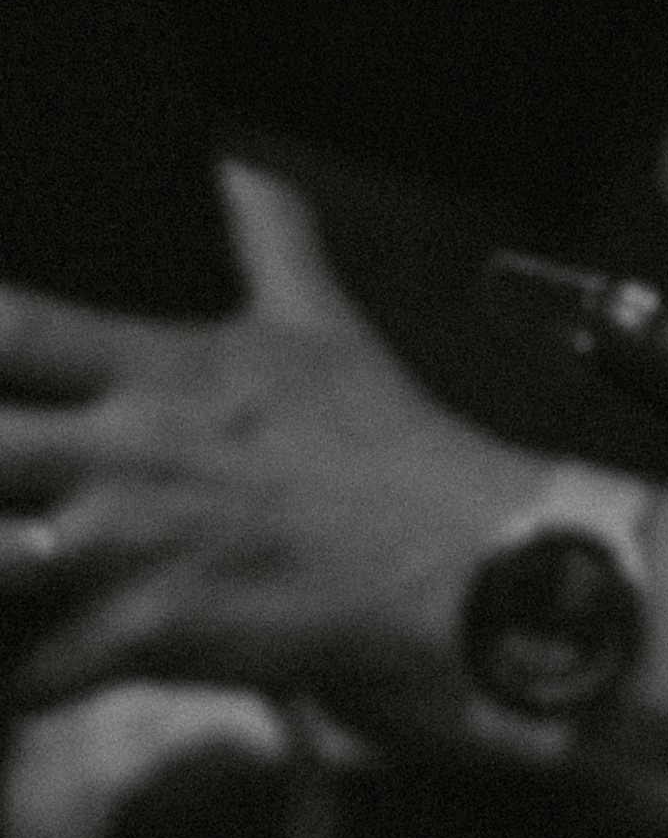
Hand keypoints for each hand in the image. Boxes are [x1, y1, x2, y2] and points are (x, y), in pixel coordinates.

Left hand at [0, 180, 517, 722]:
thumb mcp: (324, 322)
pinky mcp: (142, 639)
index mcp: (162, 370)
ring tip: (3, 561)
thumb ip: (266, 235)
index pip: (16, 329)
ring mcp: (128, 550)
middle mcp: (128, 454)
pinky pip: (34, 671)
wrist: (453, 568)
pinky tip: (29, 662)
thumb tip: (228, 162)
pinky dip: (22, 676)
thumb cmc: (386, 448)